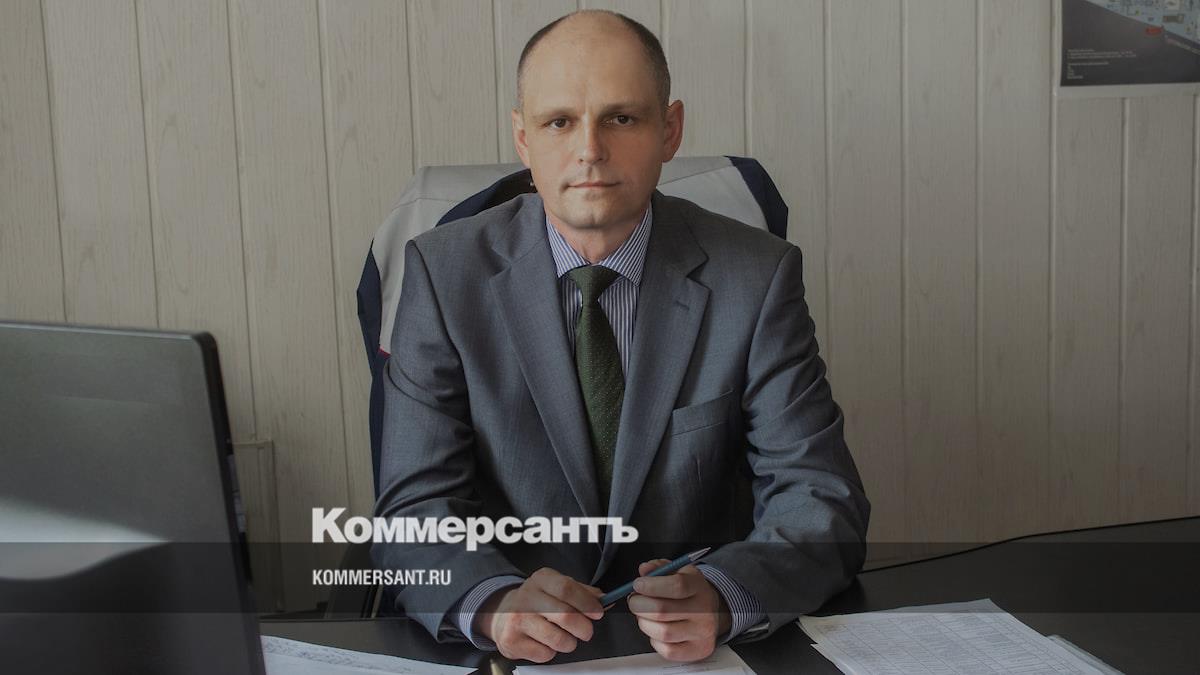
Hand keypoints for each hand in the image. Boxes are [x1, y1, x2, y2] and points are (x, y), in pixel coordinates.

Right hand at [473, 567, 604, 662]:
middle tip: (587, 632)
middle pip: (565, 615)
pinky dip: (551, 652)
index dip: (587, 603)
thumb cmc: (536, 601)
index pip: (567, 588)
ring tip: (566, 639)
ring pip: (557, 639)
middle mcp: (527, 597)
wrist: (501, 615)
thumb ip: (580, 591)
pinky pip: (544, 653)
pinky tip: (545, 643)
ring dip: (569, 643)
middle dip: (584, 628)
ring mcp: (517, 620)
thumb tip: (604, 600)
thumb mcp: (555, 587)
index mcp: (541, 579)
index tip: (598, 613)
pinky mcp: (511, 641)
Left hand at [627, 559, 731, 661]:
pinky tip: (657, 630)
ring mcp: (702, 633)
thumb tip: (645, 569)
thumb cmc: (688, 592)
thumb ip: (659, 568)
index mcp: (699, 587)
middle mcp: (704, 611)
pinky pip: (667, 650)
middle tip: (635, 600)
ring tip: (644, 615)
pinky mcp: (697, 651)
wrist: (711, 612)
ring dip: (644, 623)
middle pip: (663, 611)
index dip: (652, 586)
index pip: (676, 586)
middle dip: (639, 604)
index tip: (638, 584)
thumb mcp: (677, 572)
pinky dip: (655, 640)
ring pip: (662, 632)